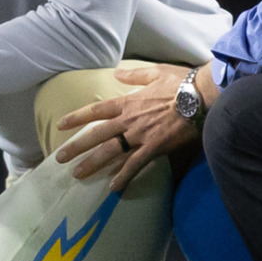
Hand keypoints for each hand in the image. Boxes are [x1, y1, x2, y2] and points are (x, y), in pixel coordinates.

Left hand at [50, 62, 197, 192]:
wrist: (202, 96)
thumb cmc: (182, 82)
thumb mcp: (155, 72)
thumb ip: (134, 75)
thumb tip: (117, 74)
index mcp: (128, 102)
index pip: (96, 111)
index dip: (77, 118)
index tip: (61, 125)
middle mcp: (129, 120)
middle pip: (97, 135)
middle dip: (76, 146)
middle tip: (59, 158)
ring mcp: (140, 135)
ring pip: (111, 152)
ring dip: (93, 164)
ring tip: (77, 174)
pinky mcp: (155, 148)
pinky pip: (135, 165)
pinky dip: (124, 177)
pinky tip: (113, 188)